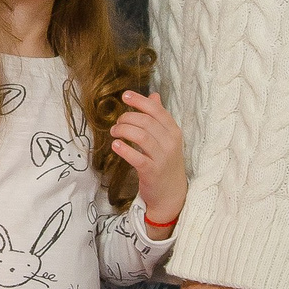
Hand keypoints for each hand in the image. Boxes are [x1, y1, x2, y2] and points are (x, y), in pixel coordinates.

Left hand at [109, 88, 186, 226]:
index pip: (157, 110)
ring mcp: (162, 158)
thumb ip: (159, 117)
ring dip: (123, 131)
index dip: (140, 101)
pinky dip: (124, 150)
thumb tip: (154, 95)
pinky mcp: (152, 172)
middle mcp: (170, 143)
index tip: (125, 96)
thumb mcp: (167, 138)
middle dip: (127, 118)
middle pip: (146, 122)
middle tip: (116, 122)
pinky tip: (116, 146)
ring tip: (114, 132)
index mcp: (174, 131)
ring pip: (141, 136)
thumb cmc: (166, 162)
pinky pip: (137, 158)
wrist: (171, 193)